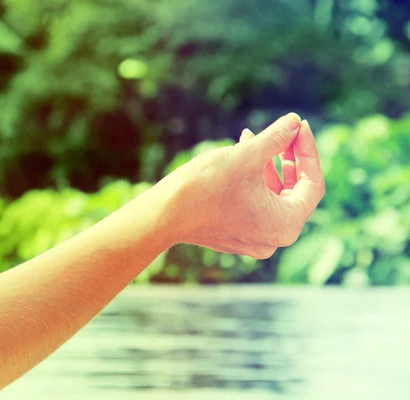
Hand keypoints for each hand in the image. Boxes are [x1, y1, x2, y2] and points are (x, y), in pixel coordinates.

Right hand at [159, 113, 324, 258]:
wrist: (163, 215)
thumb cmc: (205, 187)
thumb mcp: (247, 156)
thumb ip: (277, 138)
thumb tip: (294, 121)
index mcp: (286, 224)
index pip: (312, 183)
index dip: (308, 150)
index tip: (300, 125)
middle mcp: (274, 238)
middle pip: (294, 191)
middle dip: (288, 157)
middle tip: (284, 130)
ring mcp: (255, 239)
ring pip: (273, 196)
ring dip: (268, 165)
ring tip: (253, 137)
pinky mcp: (237, 234)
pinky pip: (256, 204)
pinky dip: (253, 180)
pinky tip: (241, 155)